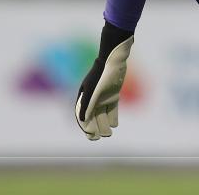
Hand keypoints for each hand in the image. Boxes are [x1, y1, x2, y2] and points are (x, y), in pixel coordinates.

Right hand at [75, 22, 134, 139]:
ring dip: (104, 125)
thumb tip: (82, 120)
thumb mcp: (93, 90)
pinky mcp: (112, 94)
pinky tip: (115, 125)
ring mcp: (103, 96)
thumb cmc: (101, 74)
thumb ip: (87, 105)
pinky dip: (113, 117)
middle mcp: (92, 98)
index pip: (83, 115)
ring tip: (108, 134)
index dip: (86, 127)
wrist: (114, 59)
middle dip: (94, 128)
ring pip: (102, 114)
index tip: (91, 136)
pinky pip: (111, 109)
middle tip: (98, 138)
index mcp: (84, 96)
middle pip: (92, 117)